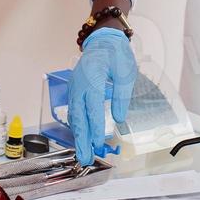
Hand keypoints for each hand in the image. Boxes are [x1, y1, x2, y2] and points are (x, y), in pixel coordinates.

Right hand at [69, 28, 137, 165]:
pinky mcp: (74, 90)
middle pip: (79, 118)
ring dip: (78, 136)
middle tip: (85, 159)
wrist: (103, 40)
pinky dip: (77, 126)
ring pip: (74, 117)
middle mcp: (79, 86)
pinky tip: (81, 137)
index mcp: (92, 80)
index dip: (95, 129)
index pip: (92, 109)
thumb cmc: (116, 54)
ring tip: (83, 154)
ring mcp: (74, 88)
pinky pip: (74, 111)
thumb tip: (118, 118)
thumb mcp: (125, 72)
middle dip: (82, 140)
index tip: (98, 145)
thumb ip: (121, 95)